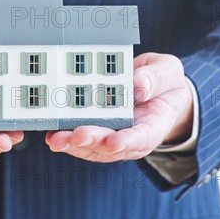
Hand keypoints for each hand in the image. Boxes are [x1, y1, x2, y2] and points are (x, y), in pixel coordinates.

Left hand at [45, 53, 193, 161]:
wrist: (157, 89)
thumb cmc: (163, 81)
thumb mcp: (167, 72)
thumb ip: (154, 79)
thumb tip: (135, 87)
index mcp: (154, 125)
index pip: (142, 137)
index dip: (127, 141)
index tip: (114, 143)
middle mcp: (131, 136)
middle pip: (111, 146)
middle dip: (93, 141)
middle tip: (77, 137)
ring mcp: (113, 135)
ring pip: (93, 146)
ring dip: (74, 144)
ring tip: (56, 140)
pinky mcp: (98, 129)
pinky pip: (81, 137)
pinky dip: (67, 137)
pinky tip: (52, 134)